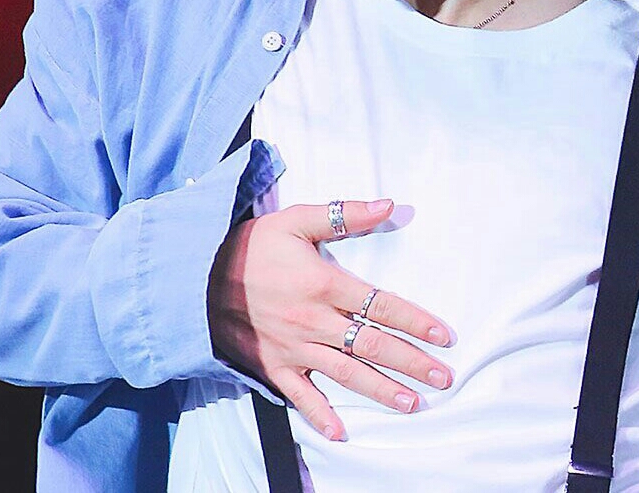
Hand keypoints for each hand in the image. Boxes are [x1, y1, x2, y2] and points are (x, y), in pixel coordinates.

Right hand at [207, 198, 454, 440]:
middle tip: (444, 377)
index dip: (415, 321)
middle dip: (412, 362)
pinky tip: (343, 433)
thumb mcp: (296, 219)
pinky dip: (320, 416)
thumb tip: (389, 205)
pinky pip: (300, 396)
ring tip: (413, 403)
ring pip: (346, 374)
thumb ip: (344, 214)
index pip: (381, 305)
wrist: (194, 275)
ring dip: (382, 391)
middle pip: (372, 345)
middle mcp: (313, 322)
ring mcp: (293, 348)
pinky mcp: (273, 366)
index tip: (444, 336)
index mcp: (323, 284)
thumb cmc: (250, 244)